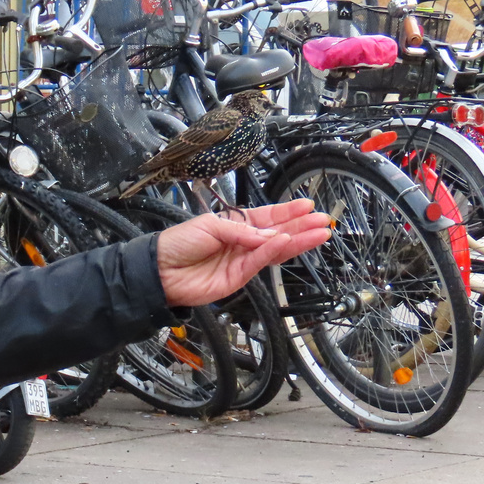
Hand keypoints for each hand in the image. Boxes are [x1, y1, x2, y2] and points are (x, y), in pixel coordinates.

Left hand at [156, 199, 331, 307]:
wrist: (160, 270)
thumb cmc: (178, 243)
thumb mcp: (211, 226)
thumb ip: (243, 230)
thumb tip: (271, 235)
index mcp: (235, 224)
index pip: (267, 217)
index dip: (287, 212)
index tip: (308, 205)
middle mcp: (242, 242)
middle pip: (277, 233)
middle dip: (301, 227)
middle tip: (323, 221)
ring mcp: (242, 260)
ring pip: (275, 249)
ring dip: (297, 241)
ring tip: (318, 233)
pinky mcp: (239, 277)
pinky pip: (261, 262)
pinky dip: (275, 252)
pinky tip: (289, 242)